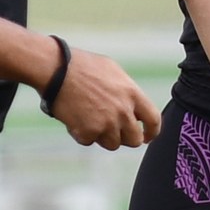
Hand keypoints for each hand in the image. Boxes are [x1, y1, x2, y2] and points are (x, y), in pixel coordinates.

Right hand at [46, 47, 161, 148]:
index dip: (152, 132)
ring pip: (112, 144)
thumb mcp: (114, 72)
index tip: (147, 137)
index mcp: (133, 95)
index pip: (154, 120)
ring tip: (92, 121)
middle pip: (134, 140)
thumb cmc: (81, 65)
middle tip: (115, 132)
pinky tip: (76, 120)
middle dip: (126, 138)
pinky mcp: (87, 132)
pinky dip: (82, 135)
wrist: (55, 69)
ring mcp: (106, 124)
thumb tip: (131, 103)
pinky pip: (89, 141)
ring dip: (104, 137)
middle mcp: (123, 112)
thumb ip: (126, 91)